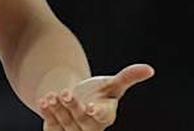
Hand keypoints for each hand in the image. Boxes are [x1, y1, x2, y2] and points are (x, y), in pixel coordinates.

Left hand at [37, 63, 154, 129]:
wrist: (75, 100)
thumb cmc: (98, 93)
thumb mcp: (112, 84)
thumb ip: (128, 77)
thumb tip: (149, 69)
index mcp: (106, 115)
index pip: (104, 117)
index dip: (98, 113)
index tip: (91, 108)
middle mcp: (91, 126)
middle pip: (83, 120)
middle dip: (73, 107)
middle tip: (65, 93)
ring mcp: (74, 130)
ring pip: (66, 122)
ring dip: (58, 109)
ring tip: (52, 95)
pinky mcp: (58, 130)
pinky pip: (52, 124)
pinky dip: (47, 113)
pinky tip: (43, 101)